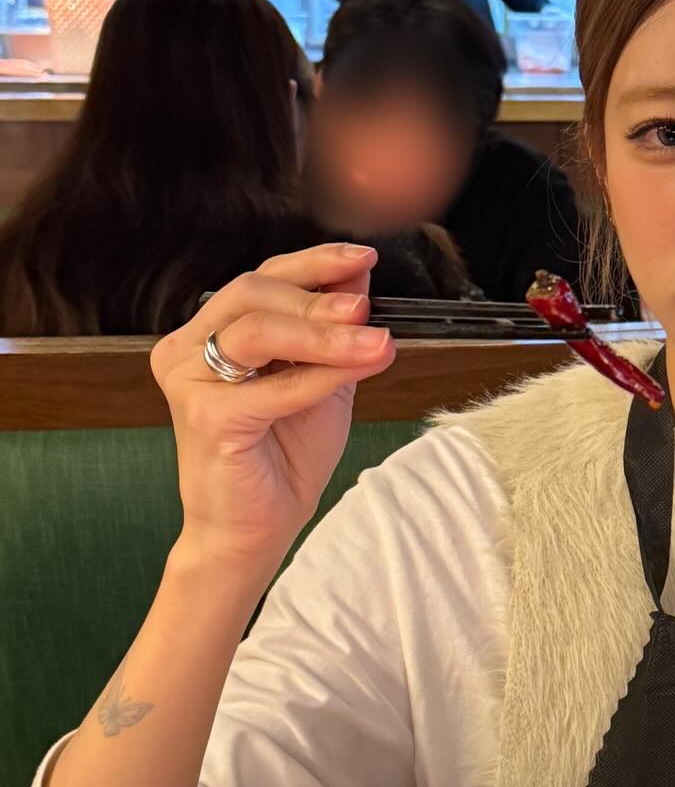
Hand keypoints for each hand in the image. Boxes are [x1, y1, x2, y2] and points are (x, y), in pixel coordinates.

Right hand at [150, 243, 394, 569]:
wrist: (256, 528)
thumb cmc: (283, 455)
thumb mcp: (321, 378)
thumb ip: (333, 331)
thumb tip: (359, 278)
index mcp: (210, 333)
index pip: (261, 280)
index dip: (313, 263)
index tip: (362, 257)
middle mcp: (187, 349)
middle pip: (254, 295)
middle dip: (318, 297)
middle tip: (367, 309)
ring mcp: (189, 381)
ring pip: (259, 332)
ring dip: (325, 334)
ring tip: (375, 341)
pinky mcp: (205, 417)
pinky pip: (272, 387)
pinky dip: (321, 377)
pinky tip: (360, 370)